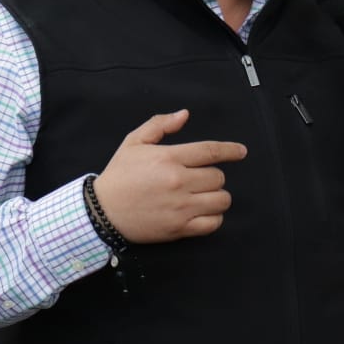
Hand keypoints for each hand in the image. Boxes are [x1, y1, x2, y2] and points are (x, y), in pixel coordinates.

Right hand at [91, 109, 246, 243]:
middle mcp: (178, 182)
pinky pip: (213, 223)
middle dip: (213, 176)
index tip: (241, 152)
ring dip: (216, 196)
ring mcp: (180, 207)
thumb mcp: (134, 142)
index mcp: (169, 158)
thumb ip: (160, 124)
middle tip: (200, 178)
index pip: (210, 151)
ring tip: (203, 195)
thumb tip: (185, 115)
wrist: (102, 212)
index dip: (230, 150)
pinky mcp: (179, 228)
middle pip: (218, 177)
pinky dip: (214, 217)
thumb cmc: (119, 175)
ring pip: (221, 200)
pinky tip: (204, 212)